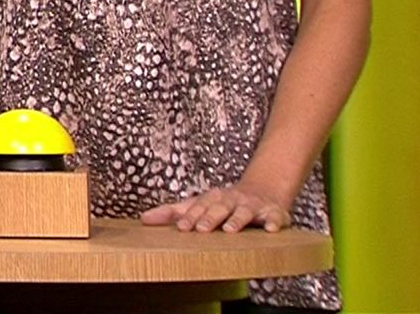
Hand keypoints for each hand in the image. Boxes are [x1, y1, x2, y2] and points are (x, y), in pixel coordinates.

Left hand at [140, 183, 291, 232]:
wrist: (263, 190)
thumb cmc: (224, 203)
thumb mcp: (199, 205)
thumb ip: (173, 212)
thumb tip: (143, 219)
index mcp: (212, 199)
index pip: (198, 207)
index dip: (190, 217)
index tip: (180, 228)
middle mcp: (231, 200)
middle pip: (219, 208)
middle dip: (210, 218)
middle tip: (201, 229)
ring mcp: (252, 206)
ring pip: (244, 212)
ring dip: (237, 220)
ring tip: (230, 230)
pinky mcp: (274, 213)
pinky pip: (275, 217)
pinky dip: (274, 222)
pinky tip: (270, 230)